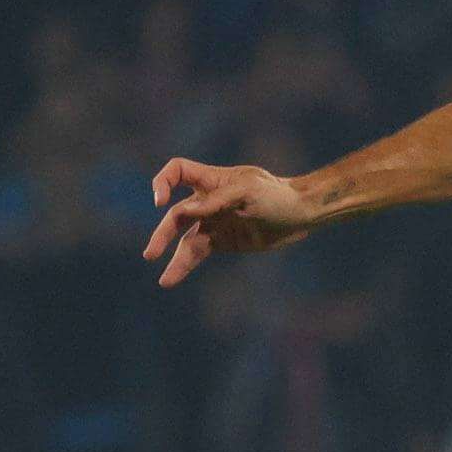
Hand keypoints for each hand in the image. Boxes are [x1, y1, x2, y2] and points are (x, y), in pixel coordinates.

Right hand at [145, 160, 324, 285]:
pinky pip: (198, 253)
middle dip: (163, 233)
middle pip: (176, 213)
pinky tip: (171, 278)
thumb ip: (217, 200)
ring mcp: (213, 221)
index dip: (163, 182)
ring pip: (185, 239)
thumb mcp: (249, 192)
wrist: (300, 215)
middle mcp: (207, 200)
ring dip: (173, 256)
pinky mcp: (221, 241)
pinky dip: (184, 265)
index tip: (161, 202)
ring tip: (166, 280)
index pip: (177, 171)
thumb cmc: (277, 195)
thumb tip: (187, 210)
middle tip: (151, 254)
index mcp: (212, 179)